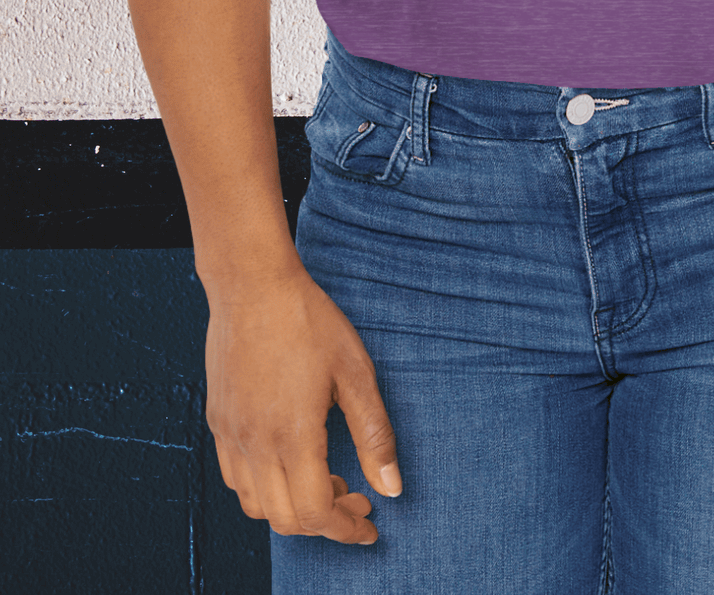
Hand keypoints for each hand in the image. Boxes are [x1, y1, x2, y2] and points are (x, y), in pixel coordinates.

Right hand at [204, 263, 400, 542]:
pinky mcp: (218, 422)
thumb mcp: (356, 372)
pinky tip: (293, 462)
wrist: (252, 287)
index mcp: (292, 436)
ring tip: (329, 479)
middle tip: (359, 500)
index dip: (346, 528)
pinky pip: (237, 479)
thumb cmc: (310, 322)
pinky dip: (266, 489)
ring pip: (257, 506)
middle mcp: (254, 445)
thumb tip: (393, 487)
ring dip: (294, 508)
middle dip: (327, 522)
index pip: (316, 513)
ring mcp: (230, 436)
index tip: (371, 525)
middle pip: (286, 519)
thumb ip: (374, 434)